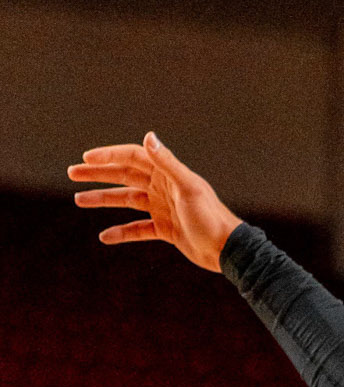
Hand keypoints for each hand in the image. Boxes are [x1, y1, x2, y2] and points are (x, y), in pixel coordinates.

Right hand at [67, 132, 240, 270]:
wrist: (227, 250)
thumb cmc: (211, 217)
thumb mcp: (187, 188)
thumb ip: (167, 163)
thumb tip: (148, 137)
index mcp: (167, 174)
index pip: (132, 157)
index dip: (108, 156)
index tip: (85, 159)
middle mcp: (163, 188)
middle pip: (125, 176)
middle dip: (98, 174)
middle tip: (72, 173)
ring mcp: (163, 209)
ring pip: (127, 201)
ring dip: (104, 199)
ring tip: (79, 200)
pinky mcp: (166, 230)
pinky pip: (138, 229)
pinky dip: (122, 232)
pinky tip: (105, 237)